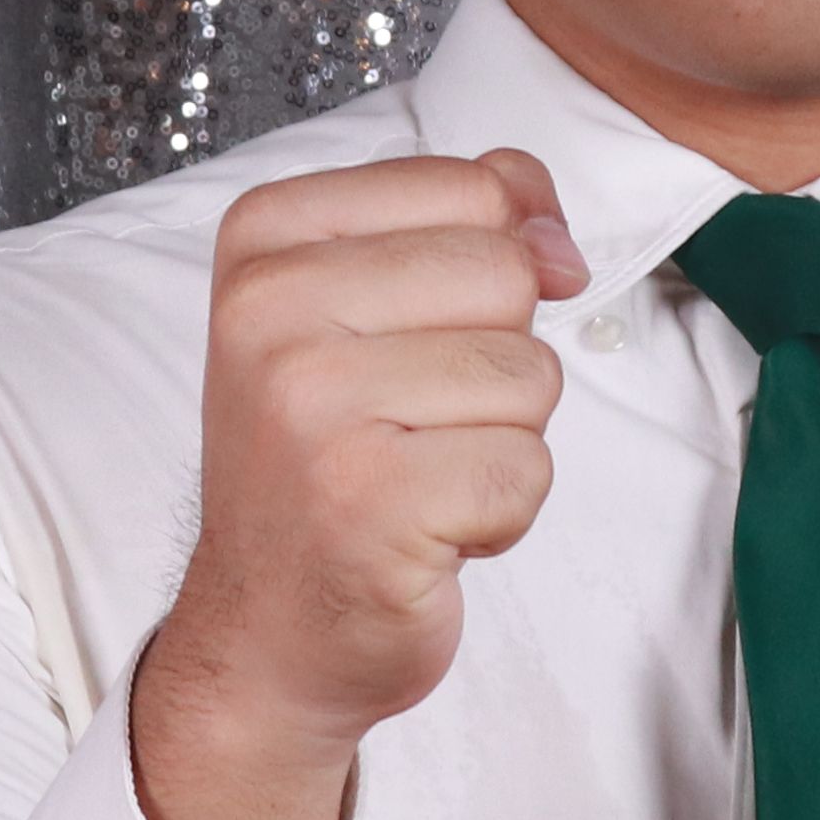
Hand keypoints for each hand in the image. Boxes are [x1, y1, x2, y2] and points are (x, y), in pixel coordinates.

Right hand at [121, 149, 585, 819]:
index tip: (420, 339)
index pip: (472, 186)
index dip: (493, 265)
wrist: (267, 632)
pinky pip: (527, 469)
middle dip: (497, 360)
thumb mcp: (369, 308)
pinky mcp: (369, 503)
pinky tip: (424, 533)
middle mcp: (270, 313)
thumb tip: (556, 238)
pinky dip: (500, 514)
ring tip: (414, 478)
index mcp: (263, 239)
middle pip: (507, 274)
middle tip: (411, 424)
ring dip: (501, 442)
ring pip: (530, 373)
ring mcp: (312, 409)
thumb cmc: (328, 463)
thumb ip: (467, 225)